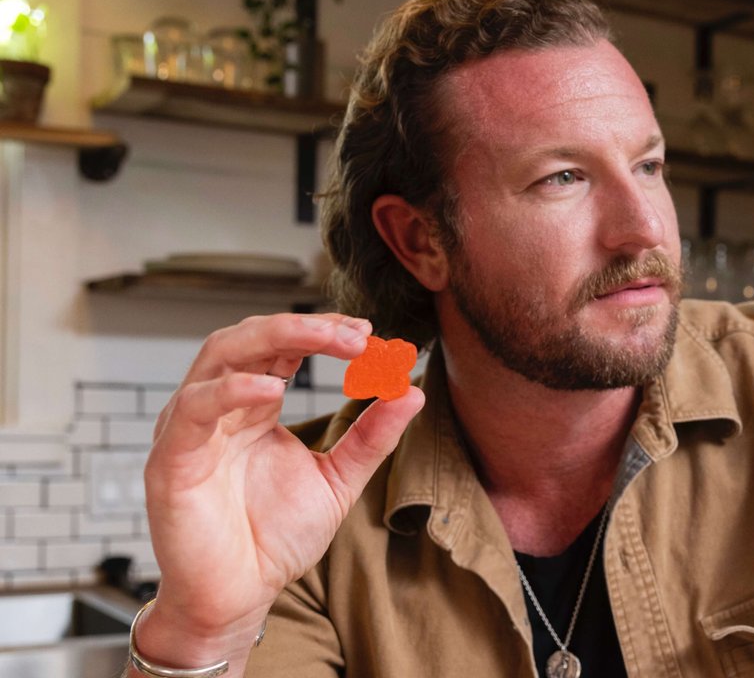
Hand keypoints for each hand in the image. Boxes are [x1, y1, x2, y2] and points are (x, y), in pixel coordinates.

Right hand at [135, 313, 423, 668]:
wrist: (237, 597)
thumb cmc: (274, 538)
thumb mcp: (337, 478)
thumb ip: (371, 435)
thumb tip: (412, 390)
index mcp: (252, 405)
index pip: (283, 347)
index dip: (323, 332)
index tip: (369, 335)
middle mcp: (218, 406)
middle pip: (251, 337)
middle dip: (305, 327)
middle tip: (357, 335)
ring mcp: (190, 428)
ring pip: (219, 355)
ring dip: (274, 338)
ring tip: (328, 342)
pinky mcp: (171, 460)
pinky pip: (194, 410)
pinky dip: (231, 391)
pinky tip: (273, 391)